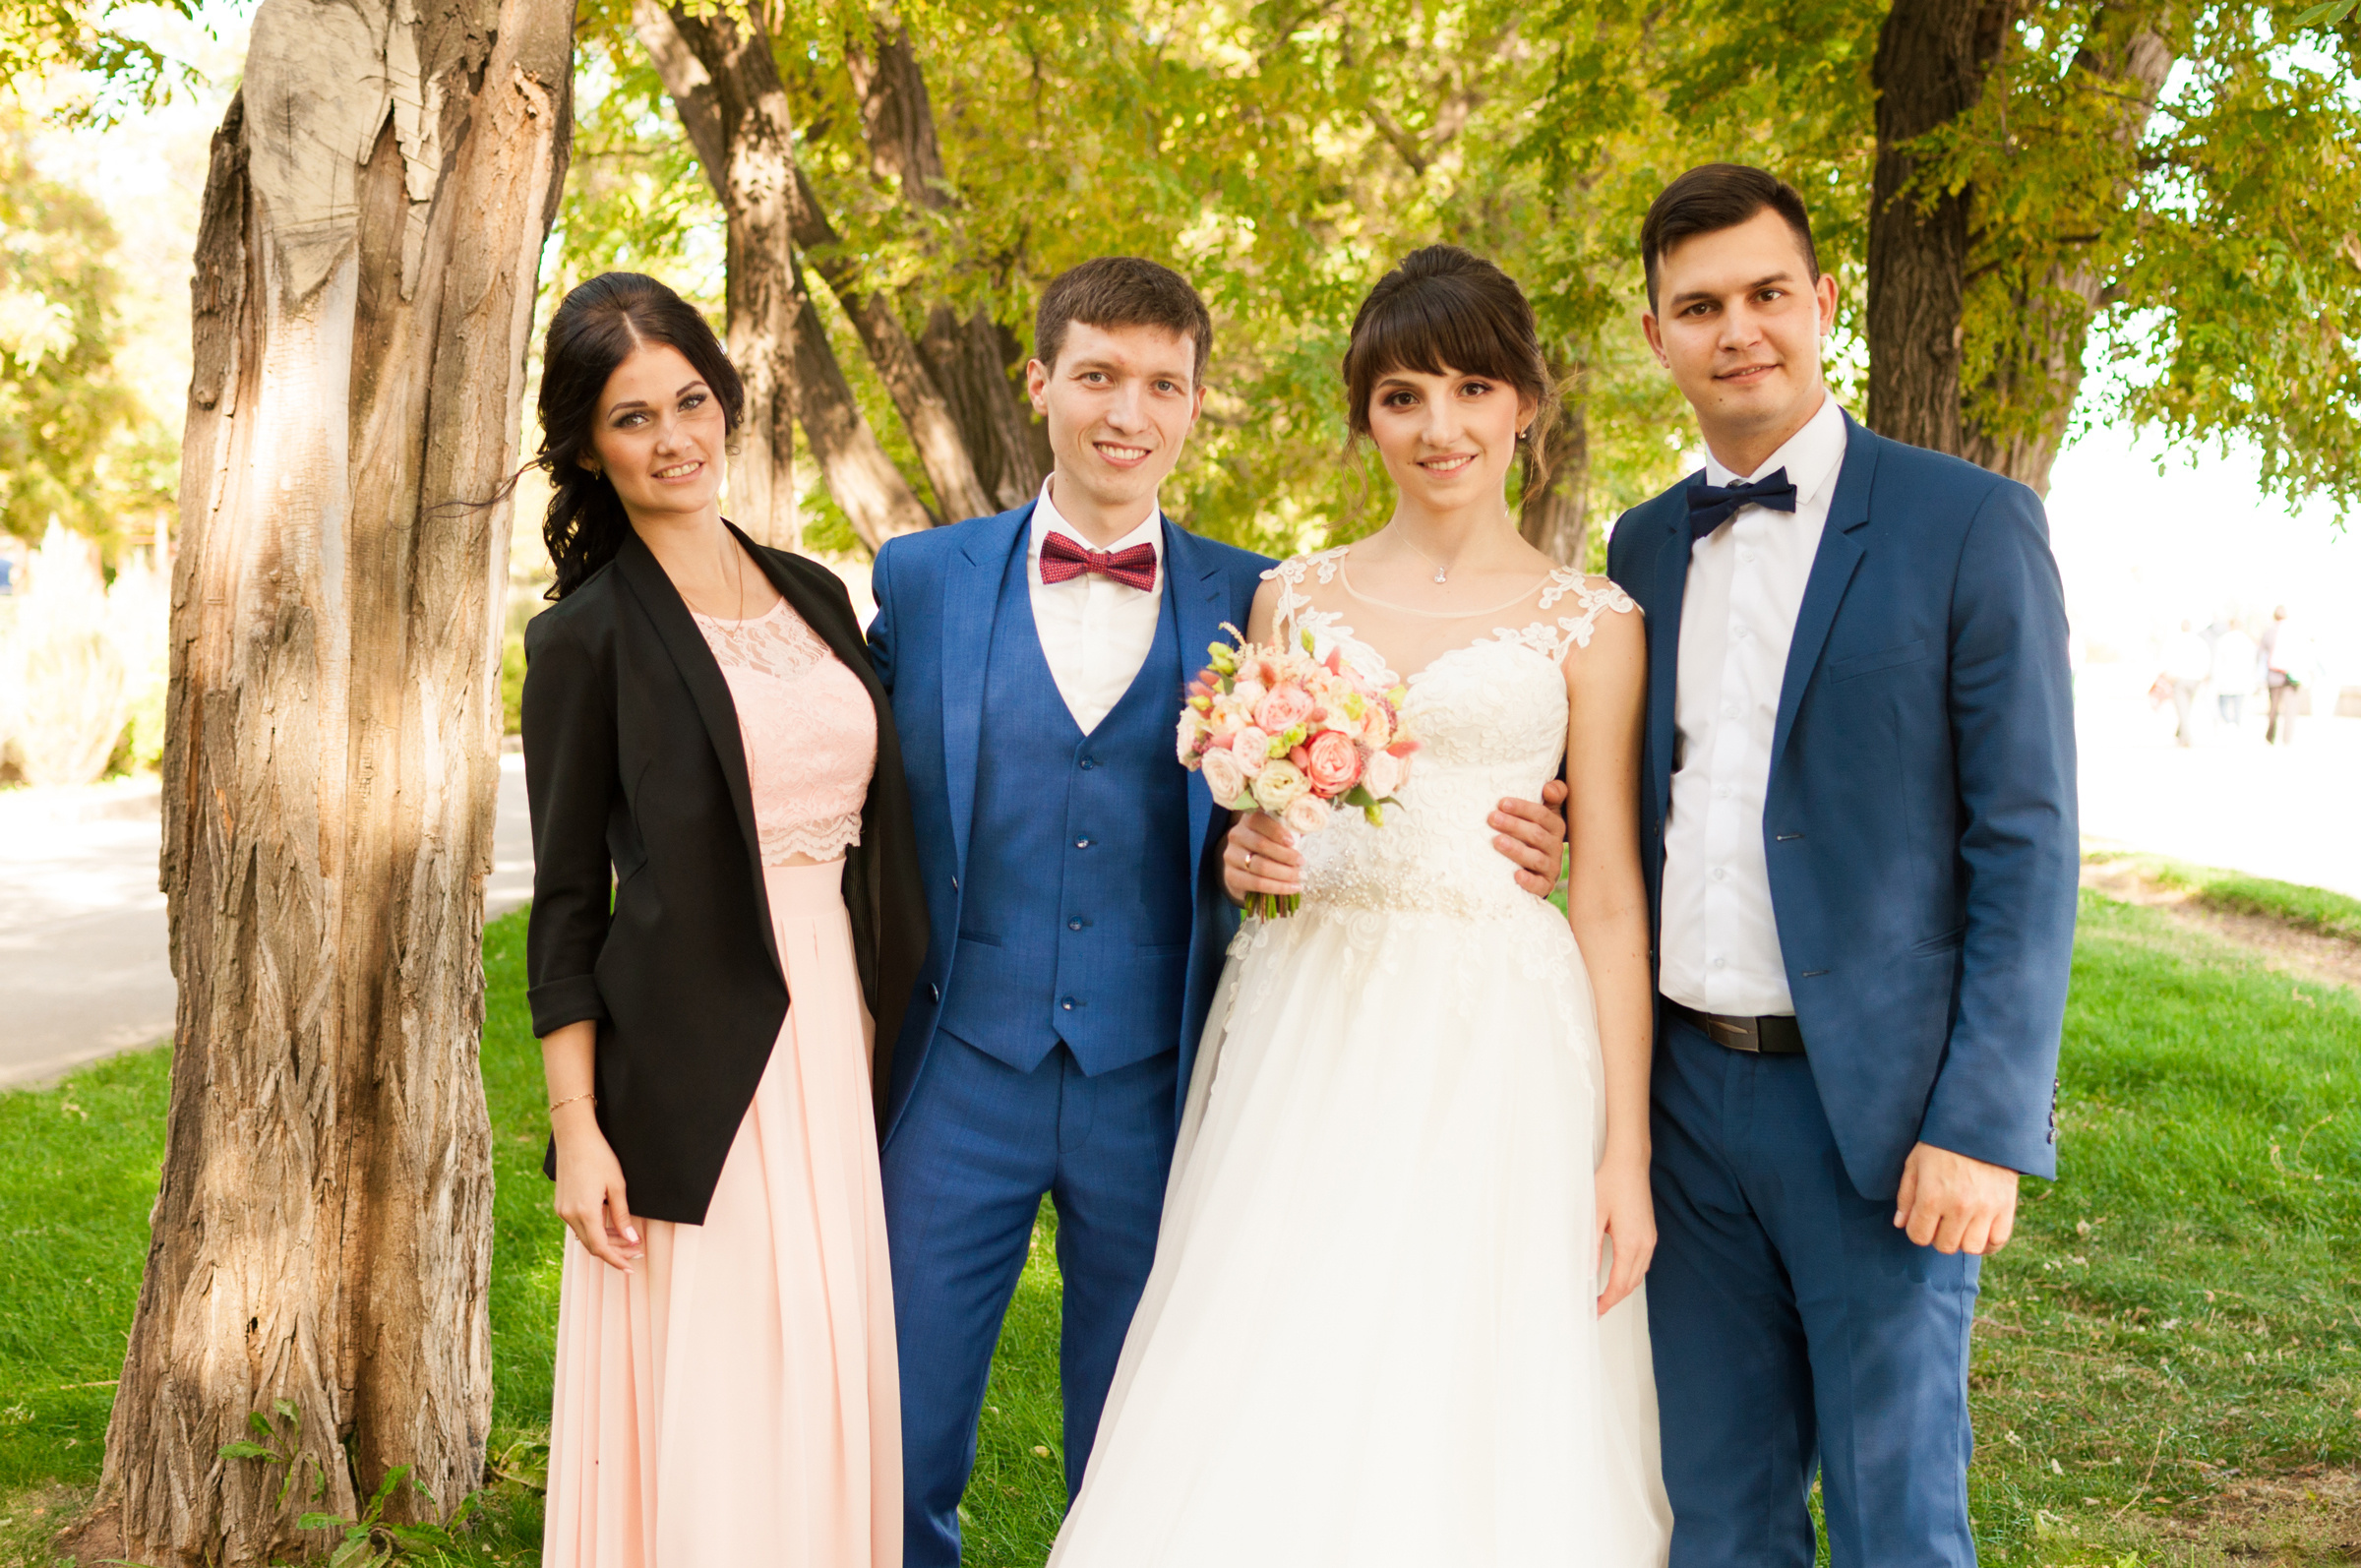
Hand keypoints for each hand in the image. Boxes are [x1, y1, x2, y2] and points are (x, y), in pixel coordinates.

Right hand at [552, 1108, 641, 1271]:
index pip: (601, 1248)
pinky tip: (610, 1229)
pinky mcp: (561, 1205)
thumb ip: (623, 1216)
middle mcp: (569, 1215)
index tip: (631, 1267)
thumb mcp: (617, 1186)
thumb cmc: (599, 1157)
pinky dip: (595, 1231)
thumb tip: (630, 1239)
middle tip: (636, 1252)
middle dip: (615, 1253)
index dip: (617, 1260)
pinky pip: (579, 1226)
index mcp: (585, 1212)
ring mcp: (562, 1211)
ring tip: (628, 1241)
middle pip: (592, 1246)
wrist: (574, 1138)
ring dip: (605, 1242)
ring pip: (585, 1237)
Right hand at [1223, 811, 1302, 904]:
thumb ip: (1290, 829)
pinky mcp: (1231, 876)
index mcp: (1248, 821)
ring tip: (1300, 877)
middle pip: (1260, 844)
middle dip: (1285, 855)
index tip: (1293, 842)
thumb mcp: (1277, 835)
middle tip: (1302, 862)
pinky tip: (1293, 888)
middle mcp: (1236, 836)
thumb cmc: (1269, 848)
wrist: (1245, 869)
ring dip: (1284, 873)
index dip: (1276, 831)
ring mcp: (1230, 856)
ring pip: (1260, 866)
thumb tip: (1309, 826)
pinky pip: (1257, 883)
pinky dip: (1278, 887)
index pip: (1258, 820)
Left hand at [1492, 779, 1569, 896]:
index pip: (1541, 815)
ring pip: (1536, 859)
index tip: (1502, 803)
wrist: (1539, 869)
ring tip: (1497, 842)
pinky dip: (1529, 881)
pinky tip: (1516, 876)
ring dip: (1517, 850)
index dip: (1522, 808)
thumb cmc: (1533, 834)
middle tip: (1492, 818)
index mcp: (1554, 827)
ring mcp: (1551, 867)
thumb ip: (1550, 797)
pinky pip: (1540, 885)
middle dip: (1513, 825)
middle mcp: (1554, 846)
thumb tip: (1549, 787)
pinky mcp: (1545, 885)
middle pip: (1536, 835)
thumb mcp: (1543, 814)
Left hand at [1595, 1154, 1656, 1315]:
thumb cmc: (1611, 1183)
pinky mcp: (1650, 1232)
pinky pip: (1643, 1263)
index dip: (1607, 1301)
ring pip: (1639, 1275)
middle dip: (1614, 1299)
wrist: (1630, 1163)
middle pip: (1631, 1284)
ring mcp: (1650, 1239)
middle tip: (1596, 1308)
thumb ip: (1592, 1247)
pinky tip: (1619, 1276)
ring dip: (1623, 1289)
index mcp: (1631, 1243)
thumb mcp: (1594, 1216)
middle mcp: (1645, 1244)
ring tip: (1605, 1297)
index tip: (1595, 1310)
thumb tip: (1589, 1273)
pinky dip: (1631, 1276)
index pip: (1620, 1284)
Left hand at [1893, 1141, 2019, 1254]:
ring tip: (1960, 1225)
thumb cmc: (1941, 1144)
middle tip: (1941, 1220)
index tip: (1921, 1220)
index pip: (1918, 1236)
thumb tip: (1901, 1224)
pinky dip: (1988, 1243)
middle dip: (1938, 1236)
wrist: (1980, 1127)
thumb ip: (1906, 1196)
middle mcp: (1959, 1207)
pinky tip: (1979, 1231)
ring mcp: (1985, 1209)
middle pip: (1945, 1246)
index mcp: (1932, 1196)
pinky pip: (1998, 1242)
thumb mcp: (1915, 1163)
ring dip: (1962, 1240)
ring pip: (1971, 1248)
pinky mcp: (2006, 1208)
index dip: (1916, 1230)